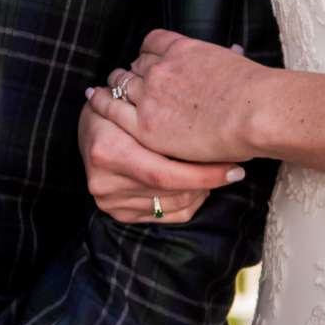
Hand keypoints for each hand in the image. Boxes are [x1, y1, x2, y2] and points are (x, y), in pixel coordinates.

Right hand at [78, 102, 243, 223]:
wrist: (90, 126)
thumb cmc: (120, 108)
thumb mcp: (137, 107)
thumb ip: (164, 124)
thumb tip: (216, 137)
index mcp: (108, 152)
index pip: (164, 174)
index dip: (203, 175)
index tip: (234, 169)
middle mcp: (105, 182)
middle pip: (171, 192)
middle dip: (206, 182)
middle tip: (231, 169)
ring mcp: (109, 201)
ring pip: (171, 206)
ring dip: (199, 192)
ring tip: (213, 173)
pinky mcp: (116, 212)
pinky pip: (163, 217)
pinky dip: (187, 204)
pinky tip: (198, 188)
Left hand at [85, 29, 273, 164]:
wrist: (255, 112)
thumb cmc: (256, 92)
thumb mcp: (235, 63)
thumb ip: (224, 57)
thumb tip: (234, 51)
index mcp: (183, 48)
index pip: (152, 42)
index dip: (148, 54)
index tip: (147, 63)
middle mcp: (162, 67)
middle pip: (135, 64)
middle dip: (131, 72)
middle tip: (126, 81)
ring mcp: (151, 95)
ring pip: (121, 83)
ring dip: (115, 86)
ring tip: (105, 90)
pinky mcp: (146, 125)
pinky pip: (112, 108)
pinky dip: (101, 102)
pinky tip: (94, 100)